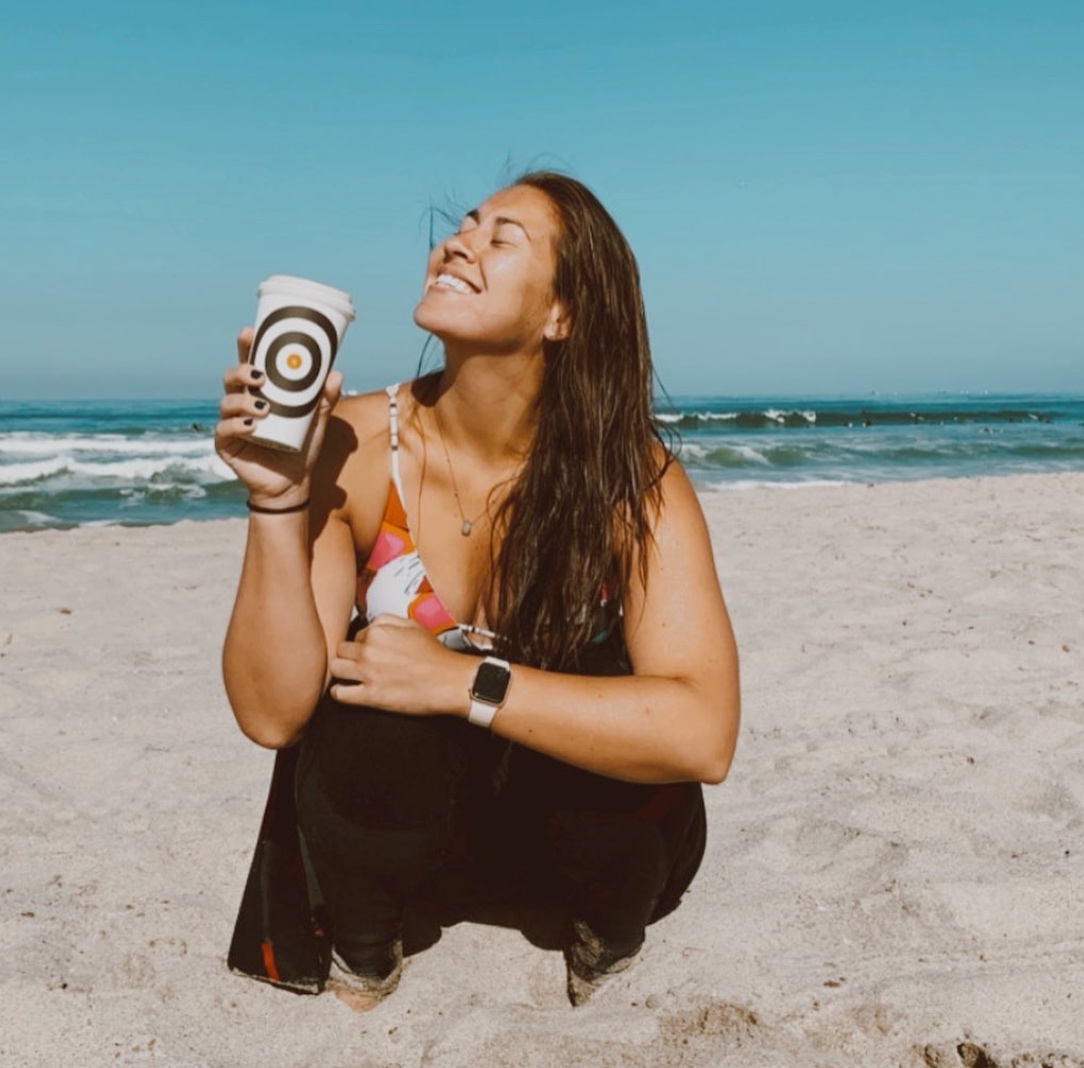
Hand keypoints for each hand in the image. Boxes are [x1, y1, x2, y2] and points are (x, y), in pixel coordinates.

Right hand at [214, 328, 342, 505]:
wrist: (291, 485)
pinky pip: (225, 429)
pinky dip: (237, 425)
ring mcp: (231, 423)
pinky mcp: (226, 444)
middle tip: (260, 375)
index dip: (247, 347)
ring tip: (264, 408)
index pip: (250, 364)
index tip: (250, 331)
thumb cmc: (300, 448)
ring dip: (244, 400)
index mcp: (260, 393)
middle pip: (232, 377)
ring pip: (227, 401)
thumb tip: (336, 373)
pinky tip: (252, 425)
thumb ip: (324, 399)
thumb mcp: (316, 421)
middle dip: (242, 370)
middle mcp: (242, 404)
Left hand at [328, 615, 471, 715]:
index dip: (364, 644)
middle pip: (341, 650)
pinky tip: (348, 692)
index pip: (356, 634)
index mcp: (378, 631)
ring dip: (342, 672)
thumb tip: (371, 624)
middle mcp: (369, 650)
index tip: (372, 652)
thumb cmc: (436, 656)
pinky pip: (339, 694)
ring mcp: (368, 674)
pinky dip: (340, 693)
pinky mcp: (370, 696)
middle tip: (360, 664)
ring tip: (351, 676)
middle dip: (349, 656)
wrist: (449, 681)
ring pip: (335, 668)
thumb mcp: (414, 626)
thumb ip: (388, 620)